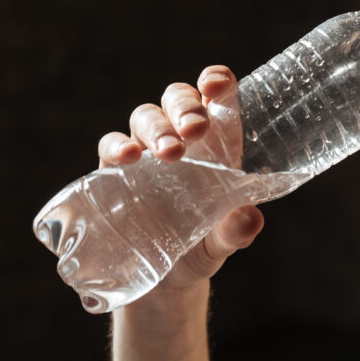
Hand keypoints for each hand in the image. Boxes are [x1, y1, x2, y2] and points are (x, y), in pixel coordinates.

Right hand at [97, 65, 264, 296]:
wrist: (164, 280)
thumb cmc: (202, 248)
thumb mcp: (222, 242)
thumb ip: (236, 230)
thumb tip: (249, 219)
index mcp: (218, 145)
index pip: (218, 98)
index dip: (217, 81)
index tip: (217, 84)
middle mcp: (182, 140)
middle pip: (178, 98)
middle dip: (185, 106)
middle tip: (195, 130)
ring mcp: (146, 152)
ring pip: (145, 116)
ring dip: (156, 127)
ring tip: (169, 153)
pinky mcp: (115, 172)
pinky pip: (110, 145)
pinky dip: (117, 146)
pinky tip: (128, 158)